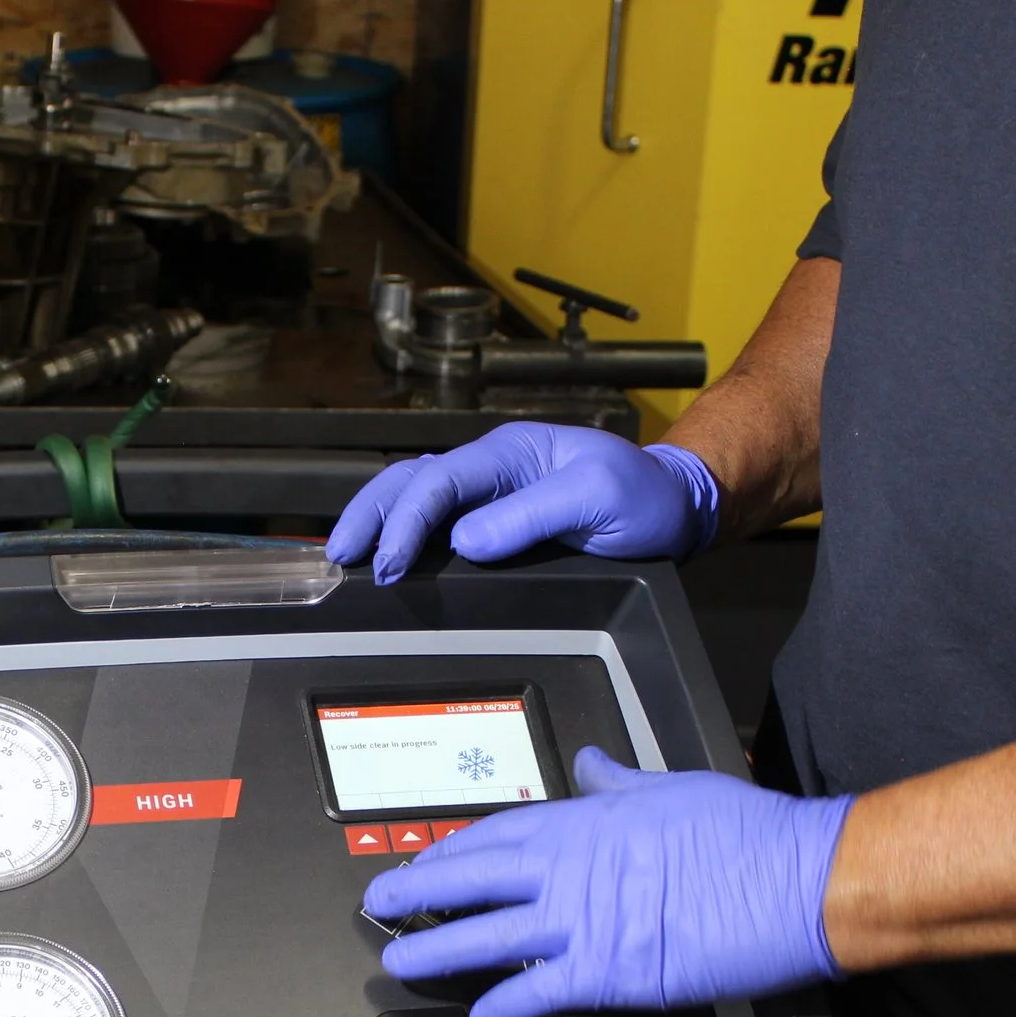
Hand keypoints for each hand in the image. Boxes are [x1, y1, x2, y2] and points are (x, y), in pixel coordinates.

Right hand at [324, 424, 722, 584]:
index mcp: (511, 452)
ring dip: (379, 520)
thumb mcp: (597, 499)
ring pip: (416, 495)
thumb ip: (531, 516)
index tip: (390, 564)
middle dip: (370, 514)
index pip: (439, 482)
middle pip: (411, 480)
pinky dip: (404, 534)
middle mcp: (493, 467)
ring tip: (347, 552)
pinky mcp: (497, 519)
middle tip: (342, 554)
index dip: (407, 523)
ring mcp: (492, 492)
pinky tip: (386, 554)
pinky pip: (439, 520)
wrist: (674, 508)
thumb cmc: (643, 496)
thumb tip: (467, 541)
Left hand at [363, 747, 850, 1016]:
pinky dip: (505, 1005)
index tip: (421, 862)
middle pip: (472, 882)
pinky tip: (480, 1016)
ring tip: (399, 962)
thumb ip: (617, 781)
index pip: (494, 835)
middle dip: (417, 895)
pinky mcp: (609, 972)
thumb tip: (589, 762)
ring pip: (487, 937)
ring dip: (436, 951)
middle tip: (377, 906)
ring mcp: (584, 923)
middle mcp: (570, 870)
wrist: (795, 879)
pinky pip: (540, 992)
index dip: (449, 852)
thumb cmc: (745, 833)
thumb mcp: (671, 787)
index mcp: (583, 822)